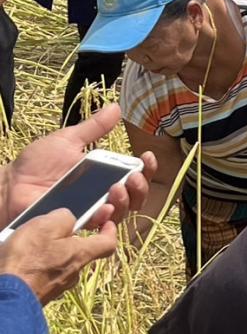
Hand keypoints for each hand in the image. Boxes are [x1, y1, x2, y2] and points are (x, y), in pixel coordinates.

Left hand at [0, 104, 154, 226]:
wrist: (11, 184)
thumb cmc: (36, 163)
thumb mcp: (67, 140)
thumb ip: (93, 128)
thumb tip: (115, 107)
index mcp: (105, 175)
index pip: (135, 175)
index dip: (147, 169)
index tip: (147, 157)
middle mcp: (103, 195)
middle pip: (135, 197)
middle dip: (140, 187)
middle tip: (133, 177)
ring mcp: (91, 211)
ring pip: (121, 213)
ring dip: (126, 201)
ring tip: (117, 189)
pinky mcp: (78, 224)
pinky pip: (99, 226)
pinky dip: (105, 217)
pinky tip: (104, 207)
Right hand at [0, 210, 117, 304]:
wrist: (4, 297)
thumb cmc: (25, 260)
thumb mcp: (46, 226)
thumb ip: (64, 218)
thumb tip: (69, 219)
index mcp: (81, 255)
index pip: (108, 243)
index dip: (109, 231)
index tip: (106, 222)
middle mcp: (73, 274)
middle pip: (79, 253)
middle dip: (69, 241)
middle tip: (51, 231)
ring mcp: (56, 287)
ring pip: (60, 265)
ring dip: (48, 254)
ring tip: (26, 246)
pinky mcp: (39, 294)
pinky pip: (42, 275)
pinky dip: (35, 267)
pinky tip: (19, 262)